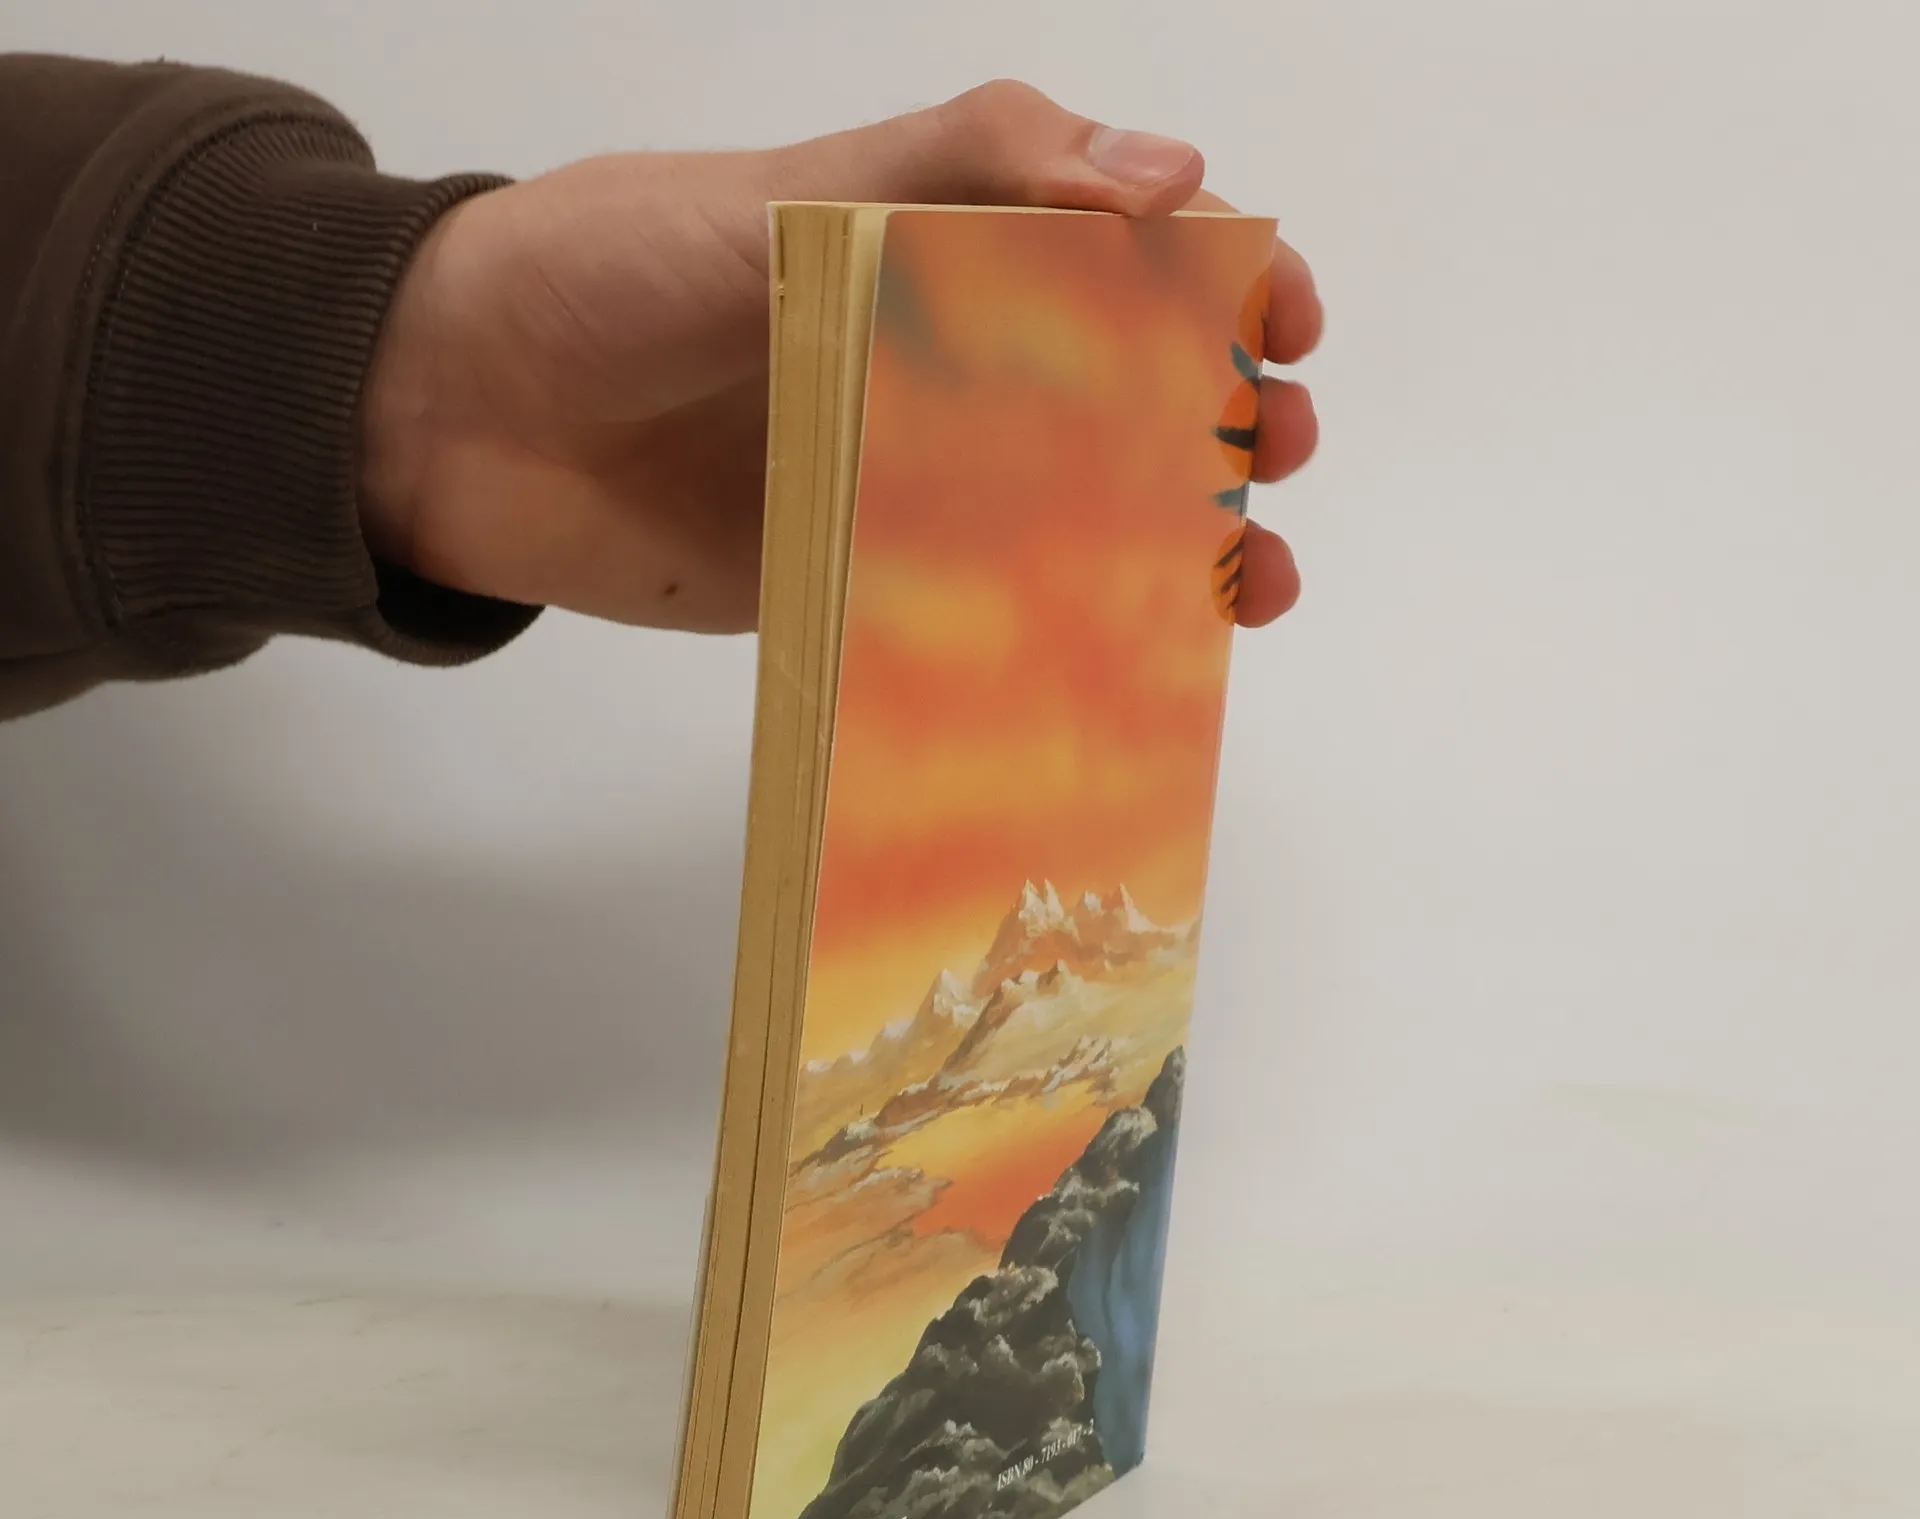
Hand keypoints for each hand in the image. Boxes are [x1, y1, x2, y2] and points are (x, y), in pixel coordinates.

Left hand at [358, 80, 1321, 632]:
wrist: (446, 415)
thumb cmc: (606, 270)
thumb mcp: (785, 187)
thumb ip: (962, 166)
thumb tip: (1167, 174)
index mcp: (937, 245)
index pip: (1122, 253)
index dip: (1220, 283)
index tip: (1280, 327)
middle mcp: (935, 366)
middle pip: (1125, 394)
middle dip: (1224, 420)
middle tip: (1272, 453)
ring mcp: (899, 484)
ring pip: (1074, 516)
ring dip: (1177, 546)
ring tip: (1248, 582)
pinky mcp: (851, 585)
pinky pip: (976, 618)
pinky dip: (1059, 642)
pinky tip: (1131, 663)